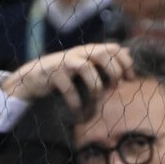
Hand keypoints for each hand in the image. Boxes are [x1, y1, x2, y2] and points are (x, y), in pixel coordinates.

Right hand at [0, 43, 134, 113]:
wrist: (34, 79)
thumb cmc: (66, 75)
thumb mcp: (86, 66)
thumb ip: (105, 62)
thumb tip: (127, 53)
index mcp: (91, 52)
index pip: (114, 48)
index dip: (125, 63)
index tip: (130, 80)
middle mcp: (79, 53)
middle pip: (102, 53)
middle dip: (113, 72)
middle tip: (113, 89)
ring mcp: (65, 61)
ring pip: (86, 68)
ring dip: (95, 88)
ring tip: (94, 104)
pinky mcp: (52, 72)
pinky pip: (69, 87)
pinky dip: (76, 103)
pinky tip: (78, 115)